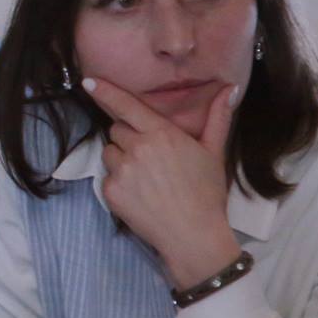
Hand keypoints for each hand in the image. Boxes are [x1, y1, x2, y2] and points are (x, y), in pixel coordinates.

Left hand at [85, 76, 243, 288]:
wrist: (193, 235)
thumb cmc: (206, 193)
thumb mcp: (214, 152)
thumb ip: (218, 118)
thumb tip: (229, 89)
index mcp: (162, 134)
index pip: (126, 106)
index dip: (105, 92)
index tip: (88, 82)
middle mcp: (138, 148)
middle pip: (117, 129)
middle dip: (129, 137)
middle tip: (151, 157)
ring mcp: (121, 170)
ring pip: (109, 152)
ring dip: (121, 159)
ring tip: (146, 177)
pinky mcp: (110, 191)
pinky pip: (106, 176)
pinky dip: (118, 182)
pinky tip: (139, 194)